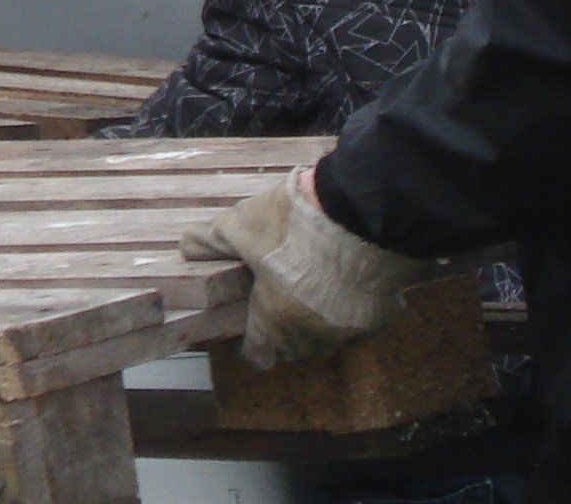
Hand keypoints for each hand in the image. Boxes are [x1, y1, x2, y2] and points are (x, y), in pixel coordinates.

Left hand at [180, 165, 432, 367]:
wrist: (360, 216)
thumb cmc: (291, 227)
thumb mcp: (239, 227)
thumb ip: (209, 242)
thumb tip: (187, 248)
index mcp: (275, 324)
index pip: (257, 355)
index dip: (246, 344)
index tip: (243, 328)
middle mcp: (314, 337)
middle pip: (292, 345)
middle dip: (281, 326)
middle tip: (274, 293)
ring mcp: (352, 330)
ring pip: (328, 335)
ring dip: (316, 317)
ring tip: (309, 282)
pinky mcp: (383, 314)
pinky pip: (362, 319)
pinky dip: (352, 305)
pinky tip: (346, 277)